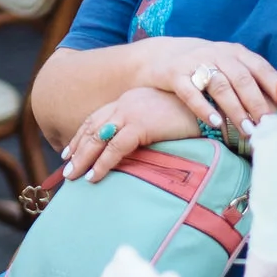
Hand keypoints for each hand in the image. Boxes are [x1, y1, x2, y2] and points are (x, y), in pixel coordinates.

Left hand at [61, 87, 210, 184]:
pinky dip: (102, 163)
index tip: (71, 150)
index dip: (82, 134)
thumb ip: (149, 126)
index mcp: (131, 99)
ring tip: (73, 176)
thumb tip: (140, 144)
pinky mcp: (141, 124)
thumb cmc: (193, 113)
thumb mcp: (164, 117)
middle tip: (66, 167)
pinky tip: (94, 176)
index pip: (98, 118)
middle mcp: (126, 103)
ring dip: (84, 158)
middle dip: (78, 148)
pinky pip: (116, 147)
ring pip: (98, 137)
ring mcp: (132, 112)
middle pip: (93, 127)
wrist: (209, 103)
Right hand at [126, 36, 276, 135]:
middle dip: (257, 103)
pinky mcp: (175, 74)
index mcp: (235, 52)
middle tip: (268, 125)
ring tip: (247, 129)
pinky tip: (214, 122)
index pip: (260, 67)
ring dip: (235, 109)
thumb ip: (250, 79)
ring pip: (219, 85)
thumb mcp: (228, 65)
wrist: (161, 55)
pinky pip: (190, 92)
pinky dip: (203, 107)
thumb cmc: (205, 66)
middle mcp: (217, 53)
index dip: (275, 86)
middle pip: (242, 78)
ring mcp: (195, 62)